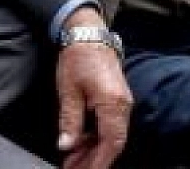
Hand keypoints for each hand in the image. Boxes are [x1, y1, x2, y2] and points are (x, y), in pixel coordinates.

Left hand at [55, 8, 132, 168]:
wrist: (88, 34)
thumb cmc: (78, 58)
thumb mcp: (69, 91)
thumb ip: (70, 121)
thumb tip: (66, 145)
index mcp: (113, 104)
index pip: (111, 143)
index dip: (99, 162)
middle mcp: (123, 105)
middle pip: (112, 143)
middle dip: (93, 160)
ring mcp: (121, 103)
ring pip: (111, 136)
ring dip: (93, 150)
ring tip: (72, 161)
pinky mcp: (116, 100)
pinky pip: (109, 125)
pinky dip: (95, 138)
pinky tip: (80, 144)